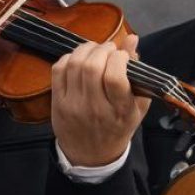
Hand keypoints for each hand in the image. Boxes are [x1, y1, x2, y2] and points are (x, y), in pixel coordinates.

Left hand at [51, 35, 149, 166]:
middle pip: (92, 67)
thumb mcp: (137, 106)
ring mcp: (72, 105)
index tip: (122, 56)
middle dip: (103, 49)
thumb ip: (138, 73)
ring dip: (86, 49)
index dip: (119, 58)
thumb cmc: (118, 127)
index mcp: (119, 110)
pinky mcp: (57, 102)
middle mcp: (94, 108)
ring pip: (74, 65)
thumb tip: (132, 39)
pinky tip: (79, 59)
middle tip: (109, 49)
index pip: (115, 77)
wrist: (91, 155)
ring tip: (95, 50)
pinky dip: (69, 57)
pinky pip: (58, 70)